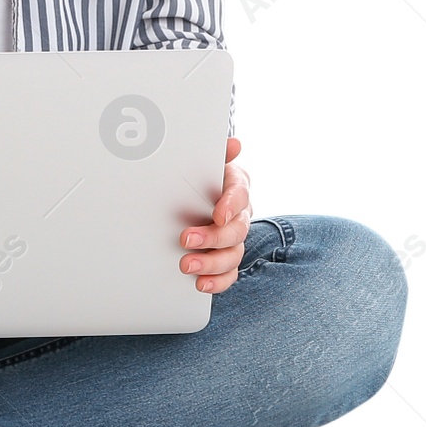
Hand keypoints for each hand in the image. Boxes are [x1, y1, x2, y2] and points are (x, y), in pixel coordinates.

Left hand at [178, 136, 251, 293]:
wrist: (195, 193)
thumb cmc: (202, 175)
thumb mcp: (207, 161)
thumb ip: (218, 152)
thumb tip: (234, 143)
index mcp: (236, 187)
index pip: (240, 194)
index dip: (230, 205)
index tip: (217, 214)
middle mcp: (239, 215)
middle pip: (236, 230)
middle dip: (212, 237)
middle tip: (185, 239)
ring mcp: (234, 239)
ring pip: (233, 255)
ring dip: (211, 263)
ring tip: (186, 265)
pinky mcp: (226, 258)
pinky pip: (229, 274)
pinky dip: (217, 282)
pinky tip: (200, 283)